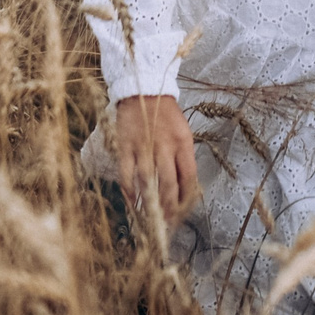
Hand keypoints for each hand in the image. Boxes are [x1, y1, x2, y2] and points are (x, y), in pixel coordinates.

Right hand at [113, 94, 198, 222]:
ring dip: (149, 203)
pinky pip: (127, 173)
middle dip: (168, 207)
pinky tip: (132, 202)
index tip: (183, 213)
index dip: (186, 198)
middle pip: (168, 184)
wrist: (144, 91)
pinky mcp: (126, 146)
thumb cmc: (167, 115)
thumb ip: (184, 158)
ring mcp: (143, 147)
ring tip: (151, 219)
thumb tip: (184, 187)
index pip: (188, 177)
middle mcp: (164, 146)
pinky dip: (129, 190)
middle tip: (167, 223)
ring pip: (147, 182)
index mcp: (183, 143)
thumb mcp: (184, 133)